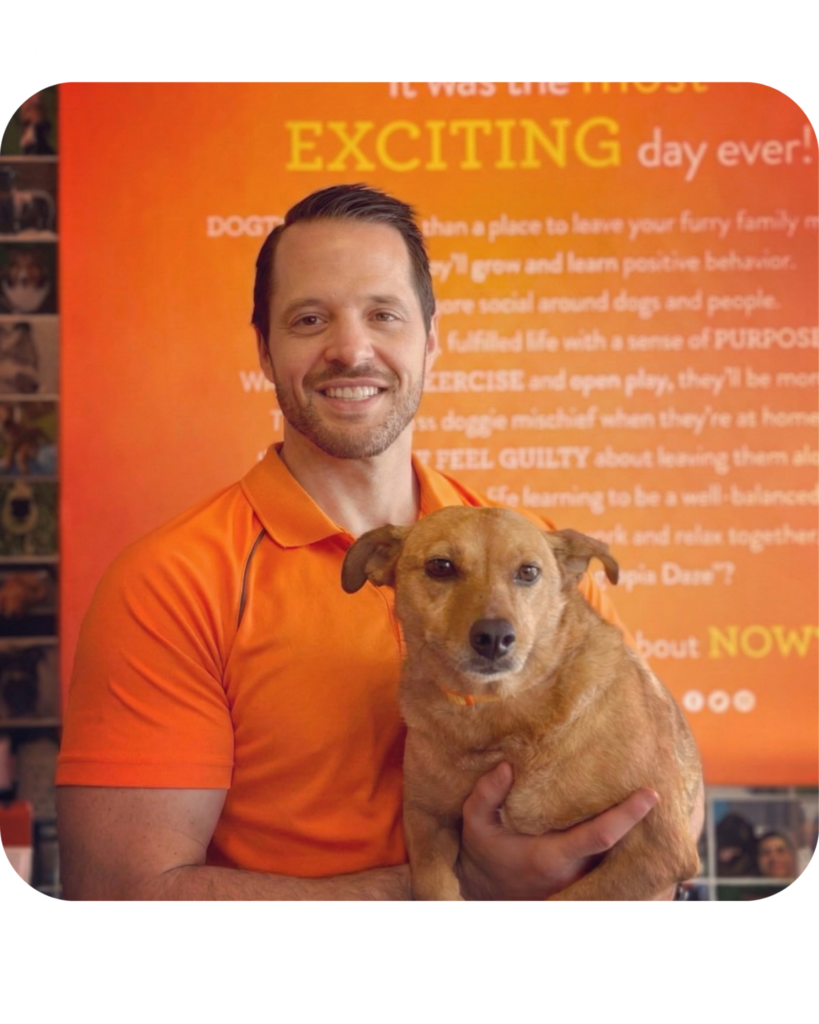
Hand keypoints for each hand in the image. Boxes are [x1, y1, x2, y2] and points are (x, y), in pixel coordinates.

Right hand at [456, 762, 658, 899]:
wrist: (487, 892)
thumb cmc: (485, 853)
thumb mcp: (475, 823)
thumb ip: (487, 795)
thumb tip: (508, 767)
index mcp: (551, 857)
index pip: (600, 836)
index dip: (627, 816)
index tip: (650, 795)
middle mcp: (574, 874)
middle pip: (621, 849)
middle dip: (642, 824)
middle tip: (658, 788)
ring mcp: (582, 885)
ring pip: (620, 861)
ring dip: (637, 837)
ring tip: (650, 802)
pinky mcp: (586, 888)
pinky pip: (615, 868)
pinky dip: (628, 850)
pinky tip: (636, 826)